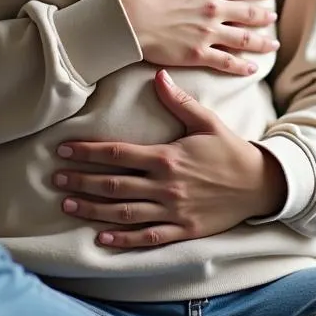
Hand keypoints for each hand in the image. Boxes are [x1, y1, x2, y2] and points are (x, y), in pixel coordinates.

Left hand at [54, 70, 287, 247]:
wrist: (260, 184)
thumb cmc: (230, 150)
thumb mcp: (206, 121)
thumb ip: (179, 101)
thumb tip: (158, 75)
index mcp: (166, 157)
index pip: (117, 154)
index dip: (87, 152)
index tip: (65, 150)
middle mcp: (165, 186)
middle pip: (112, 185)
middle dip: (80, 182)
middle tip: (55, 180)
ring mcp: (172, 211)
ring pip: (123, 213)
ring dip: (92, 210)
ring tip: (67, 206)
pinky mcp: (182, 230)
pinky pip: (147, 237)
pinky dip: (122, 240)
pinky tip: (101, 239)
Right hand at [114, 0, 279, 75]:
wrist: (123, 18)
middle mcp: (213, 8)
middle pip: (248, 13)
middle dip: (264, 14)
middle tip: (274, 15)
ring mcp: (207, 33)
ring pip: (243, 39)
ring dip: (261, 41)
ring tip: (273, 43)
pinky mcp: (196, 54)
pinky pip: (225, 62)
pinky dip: (241, 67)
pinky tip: (252, 69)